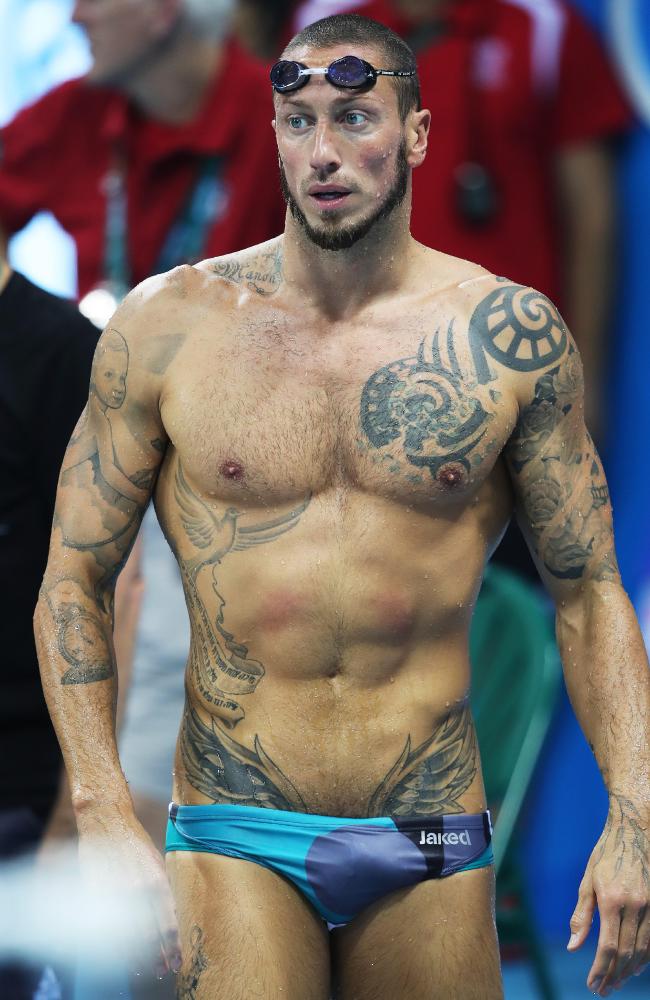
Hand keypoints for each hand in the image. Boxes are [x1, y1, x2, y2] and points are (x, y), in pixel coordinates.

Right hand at [76, 807, 180, 978]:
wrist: (108, 821)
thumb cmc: (134, 841)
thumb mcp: (156, 861)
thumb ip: (162, 886)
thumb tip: (170, 912)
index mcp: (158, 880)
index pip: (169, 920)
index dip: (173, 943)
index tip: (177, 959)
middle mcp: (141, 889)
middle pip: (152, 932)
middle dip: (159, 954)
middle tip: (165, 970)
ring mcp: (119, 892)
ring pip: (131, 932)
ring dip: (139, 955)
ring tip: (146, 971)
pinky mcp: (100, 892)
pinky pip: (109, 923)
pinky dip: (117, 942)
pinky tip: (122, 954)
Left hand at [568, 794, 649, 994]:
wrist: (635, 830)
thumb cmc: (606, 853)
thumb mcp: (588, 880)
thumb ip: (582, 915)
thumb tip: (574, 947)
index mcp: (612, 899)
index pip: (608, 947)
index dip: (600, 970)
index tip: (593, 984)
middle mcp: (635, 905)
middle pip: (626, 953)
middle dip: (614, 975)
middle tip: (603, 990)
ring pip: (643, 950)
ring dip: (630, 971)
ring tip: (616, 982)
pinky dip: (645, 957)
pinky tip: (636, 966)